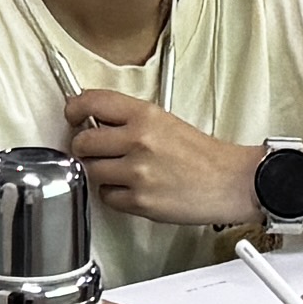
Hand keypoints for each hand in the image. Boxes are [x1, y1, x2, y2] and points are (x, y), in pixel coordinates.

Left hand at [57, 85, 262, 234]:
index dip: (74, 109)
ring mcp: (138, 172)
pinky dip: (114, 195)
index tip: (72, 115)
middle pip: (82, 142)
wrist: (230, 181)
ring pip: (90, 171)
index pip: (91, 102)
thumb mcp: (165, 121)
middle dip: (84, 148)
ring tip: (119, 171)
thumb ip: (128, 119)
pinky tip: (132, 188)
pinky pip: (106, 197)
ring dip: (99, 172)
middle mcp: (138, 140)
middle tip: (95, 150)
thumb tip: (93, 119)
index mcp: (145, 115)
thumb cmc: (202, 154)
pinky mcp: (140, 201)